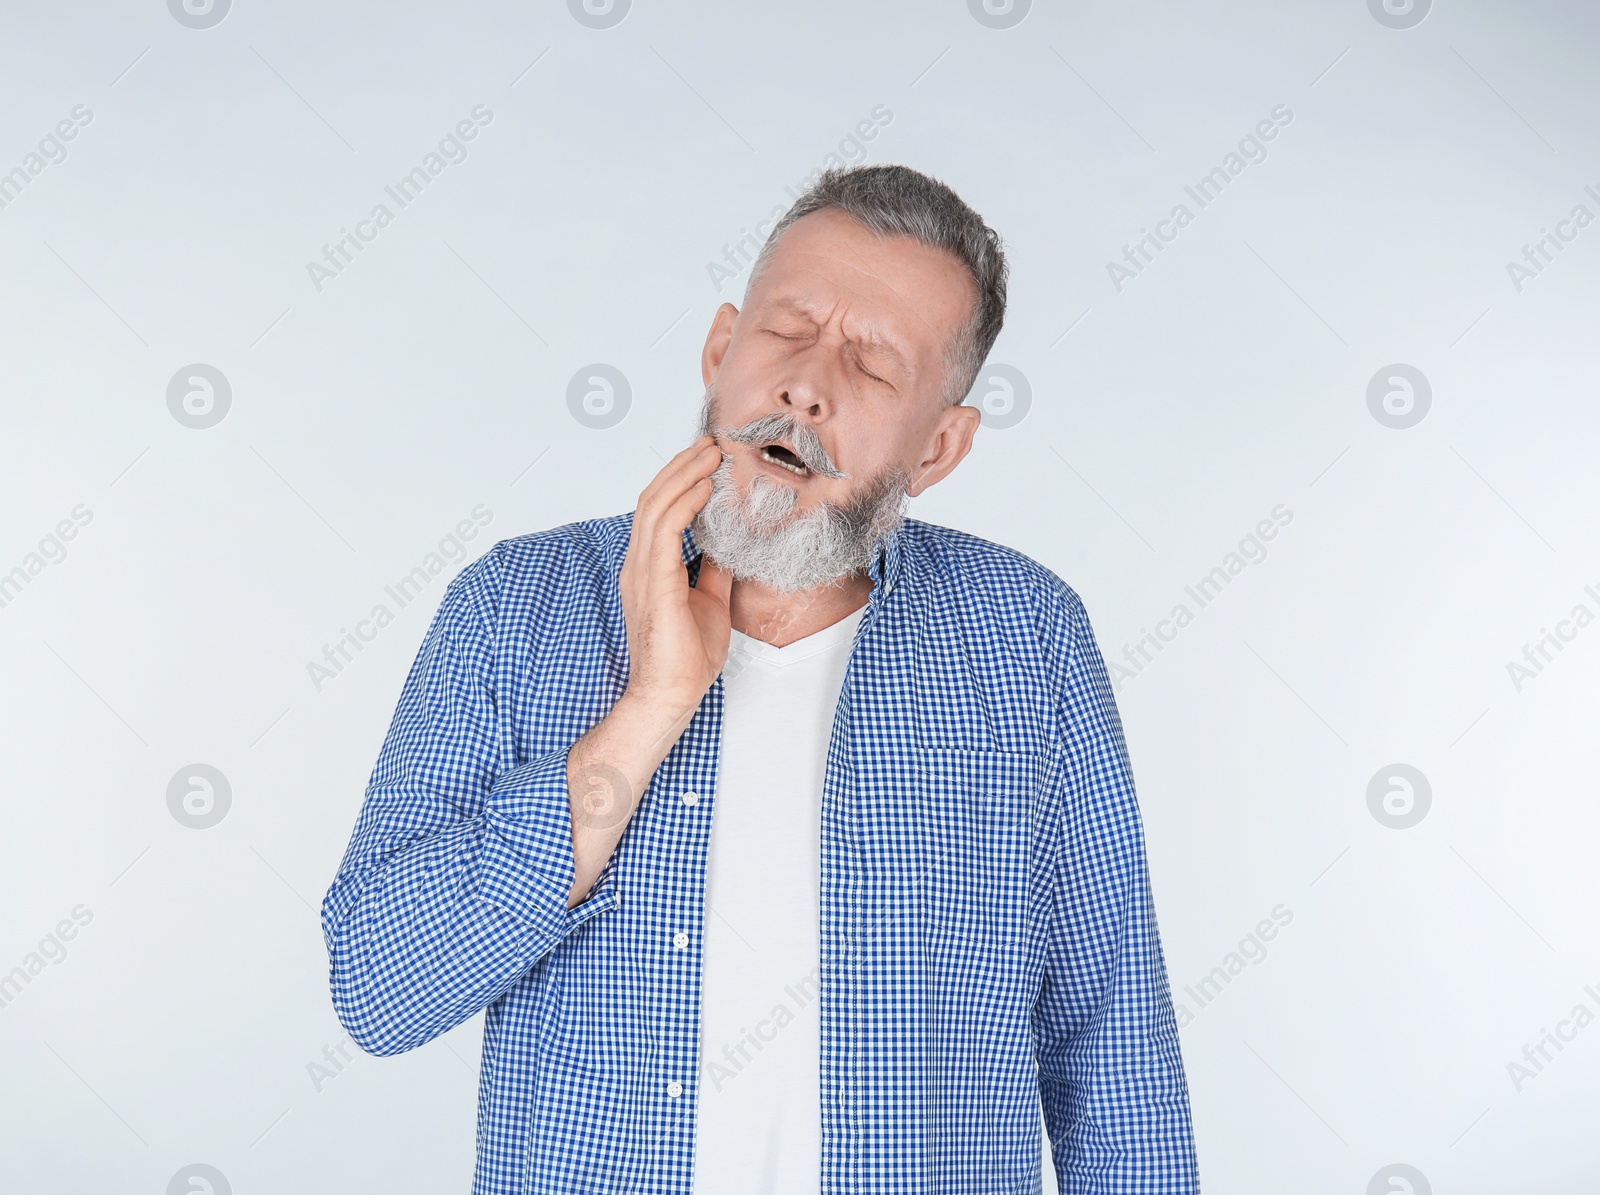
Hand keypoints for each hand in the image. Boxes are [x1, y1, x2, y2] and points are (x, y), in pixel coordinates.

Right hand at [618, 434, 733, 717]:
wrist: (670, 695)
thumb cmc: (685, 659)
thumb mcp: (710, 602)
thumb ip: (712, 571)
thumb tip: (727, 546)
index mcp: (648, 569)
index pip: (658, 511)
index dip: (679, 480)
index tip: (707, 459)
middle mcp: (638, 565)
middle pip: (653, 498)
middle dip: (681, 466)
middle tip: (710, 443)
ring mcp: (642, 572)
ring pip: (655, 505)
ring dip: (684, 474)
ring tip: (711, 453)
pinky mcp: (654, 582)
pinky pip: (665, 530)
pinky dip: (684, 502)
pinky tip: (705, 487)